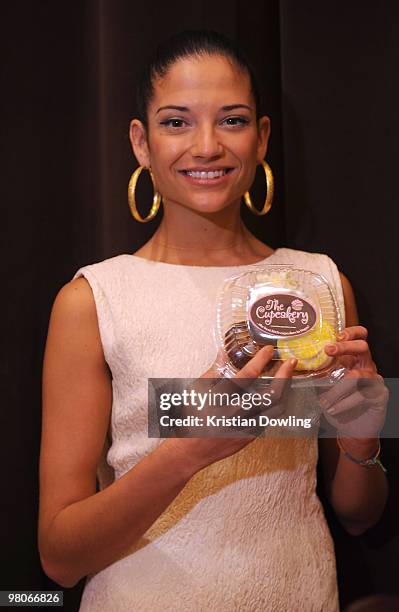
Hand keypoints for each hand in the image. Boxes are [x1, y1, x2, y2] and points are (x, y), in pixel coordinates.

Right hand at [166, 346, 297, 471]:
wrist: (191, 451)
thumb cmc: (191, 418)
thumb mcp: (196, 391)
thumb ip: (213, 371)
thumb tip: (224, 352)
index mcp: (220, 400)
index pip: (246, 377)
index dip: (260, 361)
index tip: (268, 350)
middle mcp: (235, 415)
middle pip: (271, 396)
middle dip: (284, 376)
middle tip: (290, 362)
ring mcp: (245, 428)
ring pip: (276, 409)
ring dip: (285, 390)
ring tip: (287, 376)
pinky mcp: (250, 437)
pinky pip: (270, 418)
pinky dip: (275, 403)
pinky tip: (276, 393)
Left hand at [318, 326, 388, 437]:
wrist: (352, 428)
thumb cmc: (338, 404)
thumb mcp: (324, 386)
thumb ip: (316, 374)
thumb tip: (294, 364)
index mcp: (355, 359)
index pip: (360, 337)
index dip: (351, 332)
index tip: (337, 336)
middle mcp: (367, 366)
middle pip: (362, 347)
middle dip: (345, 347)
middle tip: (328, 350)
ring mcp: (375, 380)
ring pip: (357, 375)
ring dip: (337, 388)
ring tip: (323, 401)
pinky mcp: (379, 396)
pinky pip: (361, 395)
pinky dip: (344, 403)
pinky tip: (333, 409)